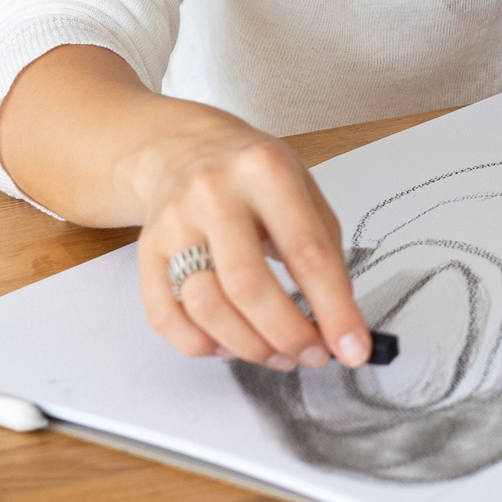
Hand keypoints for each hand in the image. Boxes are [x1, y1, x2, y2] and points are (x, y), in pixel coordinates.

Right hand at [124, 109, 375, 370]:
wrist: (180, 147)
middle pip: (249, 286)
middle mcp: (215, 193)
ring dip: (249, 346)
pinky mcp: (148, 251)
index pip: (307, 252)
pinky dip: (201, 344)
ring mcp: (174, 222)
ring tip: (278, 354)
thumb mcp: (302, 188)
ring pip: (206, 306)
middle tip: (312, 355)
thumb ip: (324, 251)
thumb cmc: (252, 174)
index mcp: (266, 172)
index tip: (353, 348)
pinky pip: (166, 316)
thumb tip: (339, 323)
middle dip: (288, 334)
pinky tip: (229, 344)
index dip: (334, 309)